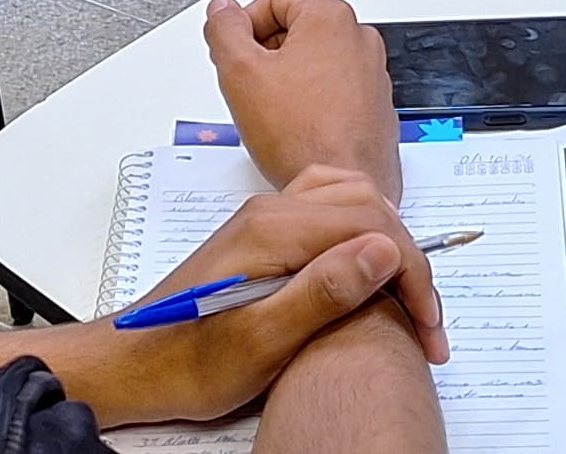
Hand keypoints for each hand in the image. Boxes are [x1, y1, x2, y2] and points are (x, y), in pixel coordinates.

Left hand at [111, 165, 449, 421]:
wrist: (138, 364)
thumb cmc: (191, 362)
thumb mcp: (262, 341)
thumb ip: (323, 292)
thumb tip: (384, 251)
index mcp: (271, 231)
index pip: (371, 225)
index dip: (413, 275)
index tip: (427, 328)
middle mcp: (269, 211)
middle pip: (367, 206)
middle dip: (409, 261)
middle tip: (426, 325)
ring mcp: (265, 218)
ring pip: (351, 200)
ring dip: (390, 242)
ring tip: (406, 298)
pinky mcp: (263, 235)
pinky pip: (328, 210)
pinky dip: (363, 233)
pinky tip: (369, 271)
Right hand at [207, 0, 400, 193]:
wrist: (342, 190)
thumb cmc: (303, 137)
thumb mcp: (240, 72)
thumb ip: (224, 29)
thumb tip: (222, 10)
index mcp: (331, 18)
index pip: (272, 0)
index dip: (243, 28)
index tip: (234, 54)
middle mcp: (359, 40)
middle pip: (295, 29)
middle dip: (266, 56)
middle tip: (251, 88)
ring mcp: (371, 75)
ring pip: (313, 62)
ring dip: (288, 81)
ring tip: (274, 113)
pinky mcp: (374, 106)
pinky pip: (333, 91)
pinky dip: (312, 103)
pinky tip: (297, 128)